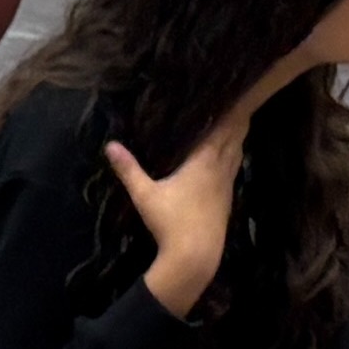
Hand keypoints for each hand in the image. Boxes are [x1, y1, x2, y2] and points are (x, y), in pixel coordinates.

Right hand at [102, 117, 247, 314]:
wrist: (196, 256)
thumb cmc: (170, 222)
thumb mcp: (144, 195)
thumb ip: (129, 169)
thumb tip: (110, 146)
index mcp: (204, 161)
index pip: (223, 127)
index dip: (230, 109)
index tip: (233, 92)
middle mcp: (221, 168)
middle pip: (235, 136)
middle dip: (237, 118)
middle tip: (237, 101)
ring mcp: (227, 184)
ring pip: (237, 152)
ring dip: (238, 137)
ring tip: (235, 124)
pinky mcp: (227, 199)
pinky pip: (234, 168)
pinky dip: (234, 156)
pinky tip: (228, 159)